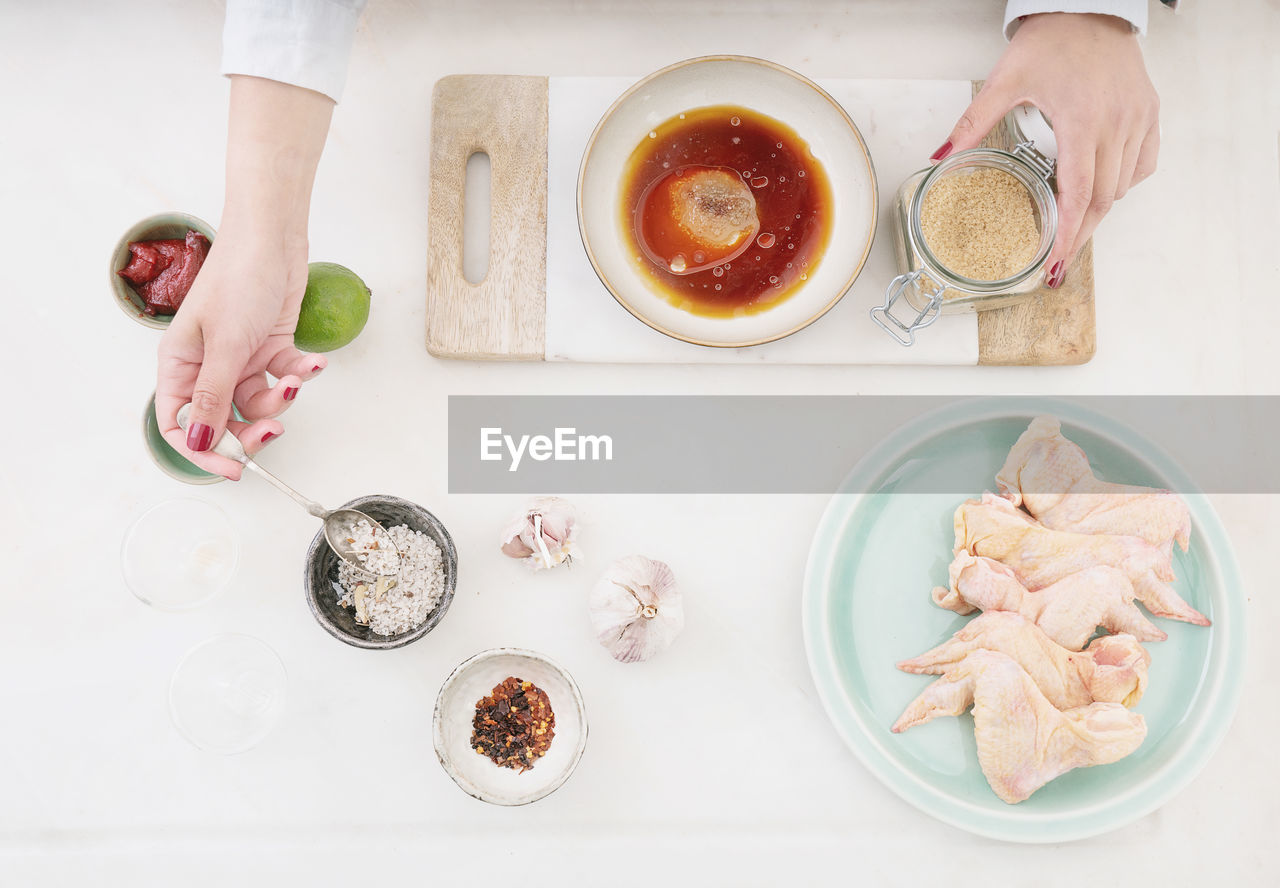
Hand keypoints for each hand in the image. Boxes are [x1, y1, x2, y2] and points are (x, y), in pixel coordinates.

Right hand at [154, 75, 334, 478]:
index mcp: (180, 365)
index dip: (203, 451)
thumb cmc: (238, 279)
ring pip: (257, 404)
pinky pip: (284, 377)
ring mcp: (240, 358)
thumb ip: (212, 397)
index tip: (233, 468)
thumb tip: (198, 442)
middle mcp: (207, 366)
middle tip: (273, 431)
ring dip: (281, 401)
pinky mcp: (270, 348)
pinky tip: (314, 363)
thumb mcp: (224, 345)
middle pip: (222, 421)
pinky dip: (301, 374)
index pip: (180, 424)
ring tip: (296, 381)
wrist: (273, 239)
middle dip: (250, 431)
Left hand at [935, 12, 1159, 286]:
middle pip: (1103, 199)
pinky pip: (1143, 163)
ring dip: (1099, 209)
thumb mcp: (1004, 80)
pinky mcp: (1149, 112)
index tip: (1056, 263)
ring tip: (1074, 224)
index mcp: (1082, 121)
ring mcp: (1138, 119)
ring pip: (1124, 185)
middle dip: (1081, 234)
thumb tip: (940, 156)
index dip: (1069, 235)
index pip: (1078, 194)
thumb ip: (972, 123)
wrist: (1088, 6)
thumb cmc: (1051, 40)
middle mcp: (1116, 124)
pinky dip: (1123, 182)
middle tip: (1059, 259)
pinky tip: (1101, 184)